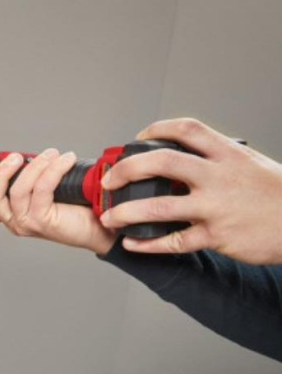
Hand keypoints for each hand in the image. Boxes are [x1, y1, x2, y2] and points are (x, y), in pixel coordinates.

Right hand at [0, 149, 116, 254]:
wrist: (100, 227)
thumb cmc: (76, 208)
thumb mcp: (48, 191)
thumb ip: (32, 179)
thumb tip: (28, 159)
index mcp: (11, 215)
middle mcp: (15, 222)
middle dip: (0, 172)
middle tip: (17, 157)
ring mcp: (26, 224)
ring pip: (17, 190)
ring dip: (35, 166)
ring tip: (52, 155)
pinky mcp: (42, 222)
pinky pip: (41, 189)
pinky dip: (52, 170)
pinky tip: (64, 160)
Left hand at [100, 118, 281, 264]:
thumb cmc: (276, 194)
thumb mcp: (250, 163)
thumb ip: (218, 158)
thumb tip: (184, 156)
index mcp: (227, 154)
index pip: (185, 129)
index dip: (155, 130)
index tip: (136, 138)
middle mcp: (218, 177)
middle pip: (162, 162)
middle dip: (127, 169)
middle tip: (110, 179)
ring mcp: (215, 207)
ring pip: (159, 206)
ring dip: (127, 212)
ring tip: (109, 216)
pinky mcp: (217, 236)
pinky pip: (173, 241)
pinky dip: (148, 244)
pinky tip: (132, 244)